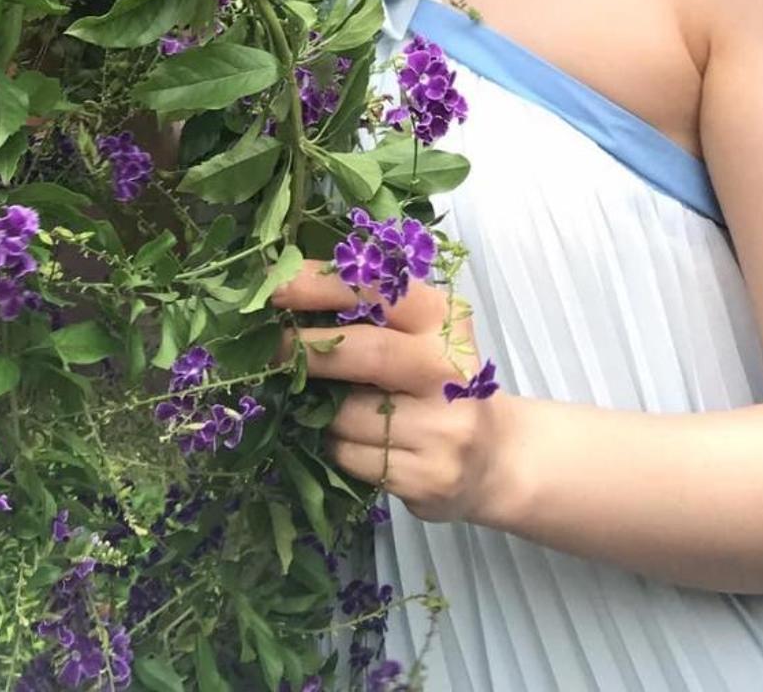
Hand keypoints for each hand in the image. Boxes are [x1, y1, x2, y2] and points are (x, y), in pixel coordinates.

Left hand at [272, 260, 513, 525]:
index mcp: (442, 318)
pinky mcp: (429, 476)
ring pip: (349, 415)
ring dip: (323, 414)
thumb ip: (370, 315)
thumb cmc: (436, 385)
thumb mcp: (420, 335)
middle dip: (308, 349)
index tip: (273, 286)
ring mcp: (443, 426)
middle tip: (268, 348)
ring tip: (333, 410)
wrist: (493, 459)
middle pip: (367, 351)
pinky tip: (361, 444)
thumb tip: (284, 298)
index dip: (319, 286)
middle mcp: (449, 368)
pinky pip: (354, 458)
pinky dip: (341, 449)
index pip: (376, 290)